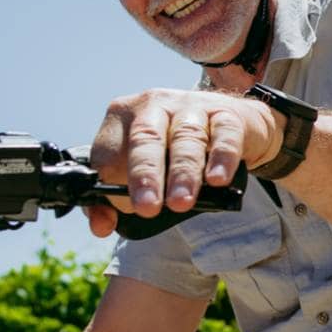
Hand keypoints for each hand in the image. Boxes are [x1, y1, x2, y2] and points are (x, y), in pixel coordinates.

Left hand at [87, 89, 279, 237]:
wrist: (230, 125)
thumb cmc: (174, 150)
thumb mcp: (141, 169)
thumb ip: (114, 198)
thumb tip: (101, 226)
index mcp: (125, 116)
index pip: (109, 150)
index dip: (111, 181)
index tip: (119, 211)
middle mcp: (156, 106)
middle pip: (146, 137)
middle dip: (145, 174)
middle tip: (147, 207)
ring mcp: (193, 108)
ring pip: (186, 137)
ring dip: (183, 173)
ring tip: (181, 203)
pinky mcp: (228, 116)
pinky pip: (225, 135)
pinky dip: (221, 158)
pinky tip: (217, 180)